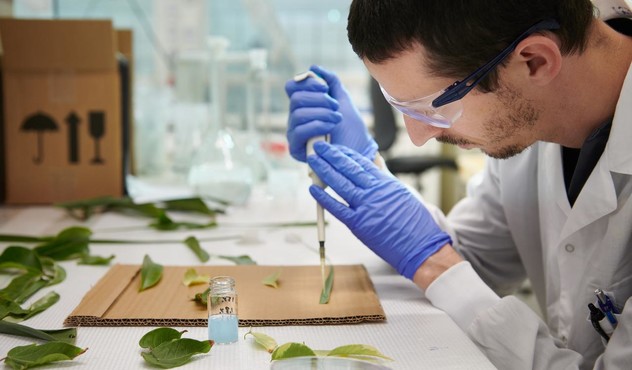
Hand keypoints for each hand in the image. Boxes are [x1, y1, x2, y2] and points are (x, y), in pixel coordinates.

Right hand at [285, 65, 377, 161]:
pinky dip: (317, 125)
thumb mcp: (343, 100)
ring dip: (322, 113)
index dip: (307, 84)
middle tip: (335, 107)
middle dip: (319, 99)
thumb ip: (331, 82)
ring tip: (337, 119)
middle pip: (295, 98)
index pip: (292, 88)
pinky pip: (299, 130)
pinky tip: (330, 127)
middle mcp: (295, 118)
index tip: (324, 87)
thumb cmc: (350, 128)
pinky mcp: (296, 148)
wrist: (359, 150)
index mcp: (304, 105)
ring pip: (298, 113)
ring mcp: (294, 133)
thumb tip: (313, 68)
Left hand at [307, 142, 451, 278]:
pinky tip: (313, 189)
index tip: (335, 148)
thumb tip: (376, 161)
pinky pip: (337, 208)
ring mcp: (365, 207)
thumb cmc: (415, 222)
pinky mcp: (358, 225)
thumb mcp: (402, 192)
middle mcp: (374, 192)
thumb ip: (385, 177)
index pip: (361, 163)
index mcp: (386, 183)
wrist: (421, 247)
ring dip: (324, 170)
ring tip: (313, 160)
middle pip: (348, 169)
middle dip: (331, 156)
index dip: (346, 153)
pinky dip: (324, 198)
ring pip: (340, 184)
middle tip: (319, 147)